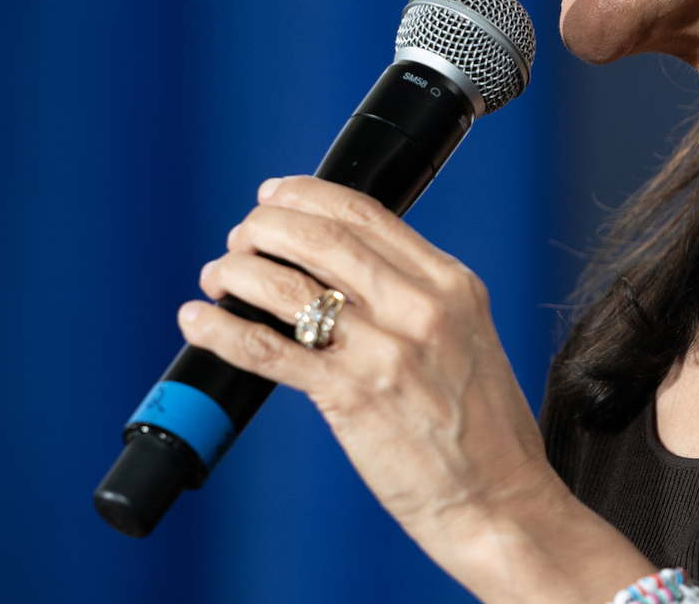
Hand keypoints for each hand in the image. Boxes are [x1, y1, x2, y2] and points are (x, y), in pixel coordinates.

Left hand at [177, 176, 650, 602]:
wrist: (501, 504)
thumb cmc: (485, 433)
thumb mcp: (470, 338)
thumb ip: (419, 298)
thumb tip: (347, 272)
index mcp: (451, 284)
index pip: (365, 213)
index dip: (305, 196)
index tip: (273, 197)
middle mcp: (420, 307)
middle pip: (319, 237)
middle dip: (263, 227)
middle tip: (240, 238)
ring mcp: (385, 351)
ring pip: (286, 285)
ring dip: (236, 271)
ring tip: (218, 277)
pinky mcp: (351, 397)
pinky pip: (267, 350)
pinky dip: (222, 330)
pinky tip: (197, 321)